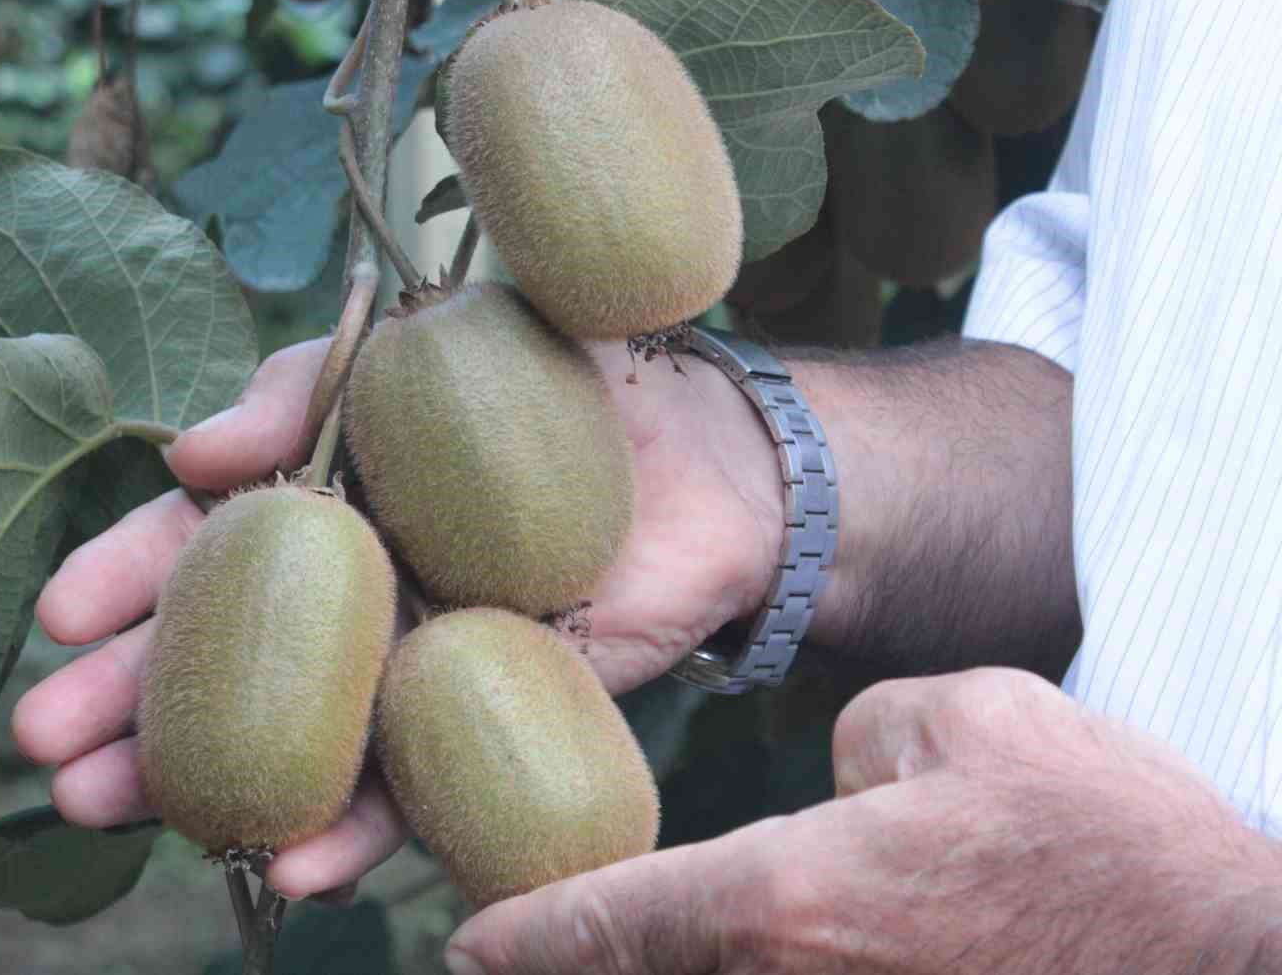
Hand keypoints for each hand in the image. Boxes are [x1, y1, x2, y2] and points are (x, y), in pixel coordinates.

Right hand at [11, 333, 781, 896]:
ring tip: (109, 813)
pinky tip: (292, 864)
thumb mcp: (418, 353)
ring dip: (196, 782)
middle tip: (48, 747)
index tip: (58, 620)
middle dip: (122, 702)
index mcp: (322, 504)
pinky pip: (410, 791)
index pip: (198, 544)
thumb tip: (192, 451)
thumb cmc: (556, 382)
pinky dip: (353, 833)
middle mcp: (351, 597)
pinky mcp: (481, 721)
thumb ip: (306, 389)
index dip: (123, 580)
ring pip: (289, 739)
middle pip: (219, 659)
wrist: (710, 458)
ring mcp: (408, 667)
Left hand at [446, 668, 1281, 974]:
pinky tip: (741, 962)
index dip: (526, 934)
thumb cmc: (1110, 839)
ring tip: (610, 957)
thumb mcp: (972, 719)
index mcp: (792, 896)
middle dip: (576, 973)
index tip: (464, 945)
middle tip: (516, 960)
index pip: (613, 919)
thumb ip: (863, 736)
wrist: (1237, 958)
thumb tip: (839, 783)